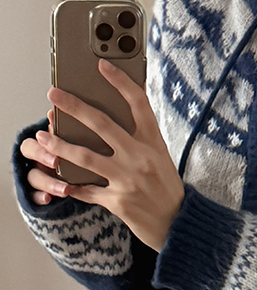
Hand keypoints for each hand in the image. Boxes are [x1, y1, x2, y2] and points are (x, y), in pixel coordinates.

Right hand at [19, 110, 71, 205]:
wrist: (77, 184)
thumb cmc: (75, 159)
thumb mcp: (72, 145)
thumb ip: (65, 134)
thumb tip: (57, 114)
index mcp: (43, 145)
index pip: (33, 141)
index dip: (42, 141)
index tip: (52, 138)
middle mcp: (36, 159)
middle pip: (29, 154)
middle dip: (42, 156)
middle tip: (56, 161)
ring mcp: (37, 176)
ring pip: (34, 177)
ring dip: (49, 183)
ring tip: (65, 189)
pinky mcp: (38, 193)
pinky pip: (34, 196)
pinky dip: (40, 197)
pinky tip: (48, 199)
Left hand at [27, 59, 184, 252]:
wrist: (179, 224)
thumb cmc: (168, 189)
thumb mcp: (161, 158)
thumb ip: (140, 141)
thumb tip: (111, 124)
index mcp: (153, 143)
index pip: (138, 104)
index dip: (120, 82)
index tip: (103, 66)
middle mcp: (140, 158)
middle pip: (102, 124)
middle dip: (74, 107)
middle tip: (54, 95)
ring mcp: (128, 179)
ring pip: (85, 156)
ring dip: (59, 146)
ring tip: (43, 138)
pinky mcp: (118, 201)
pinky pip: (88, 190)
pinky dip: (73, 186)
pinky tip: (62, 181)